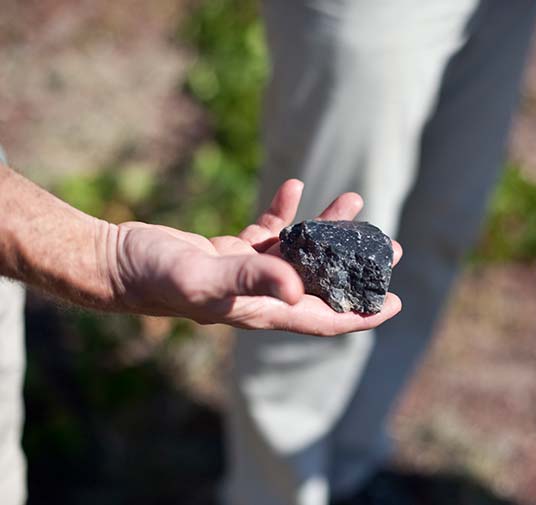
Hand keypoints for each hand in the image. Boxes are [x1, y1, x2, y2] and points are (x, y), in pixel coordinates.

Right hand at [109, 179, 401, 335]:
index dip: (362, 315)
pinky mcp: (230, 252)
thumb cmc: (156, 276)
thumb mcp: (203, 278)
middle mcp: (261, 295)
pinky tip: (293, 187)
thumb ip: (249, 280)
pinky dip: (283, 211)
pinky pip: (268, 231)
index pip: (324, 318)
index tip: (395, 304)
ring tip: (353, 200)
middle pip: (322, 283)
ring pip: (300, 253)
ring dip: (327, 230)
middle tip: (391, 246)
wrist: (118, 262)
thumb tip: (299, 291)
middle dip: (358, 267)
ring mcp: (247, 272)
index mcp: (262, 310)